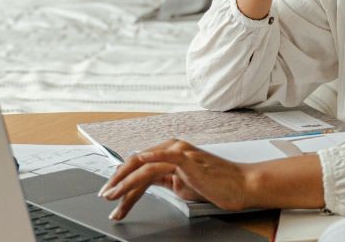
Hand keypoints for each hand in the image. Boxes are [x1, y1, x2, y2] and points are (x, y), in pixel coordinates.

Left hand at [99, 139, 249, 219]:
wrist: (240, 185)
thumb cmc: (217, 185)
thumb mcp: (183, 185)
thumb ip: (164, 181)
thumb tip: (145, 186)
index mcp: (171, 152)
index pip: (140, 166)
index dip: (122, 180)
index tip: (112, 194)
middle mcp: (173, 148)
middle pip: (136, 163)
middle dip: (117, 181)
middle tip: (105, 196)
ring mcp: (180, 152)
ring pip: (144, 166)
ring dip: (124, 182)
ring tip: (112, 197)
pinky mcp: (187, 159)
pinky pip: (163, 156)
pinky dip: (148, 159)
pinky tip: (136, 164)